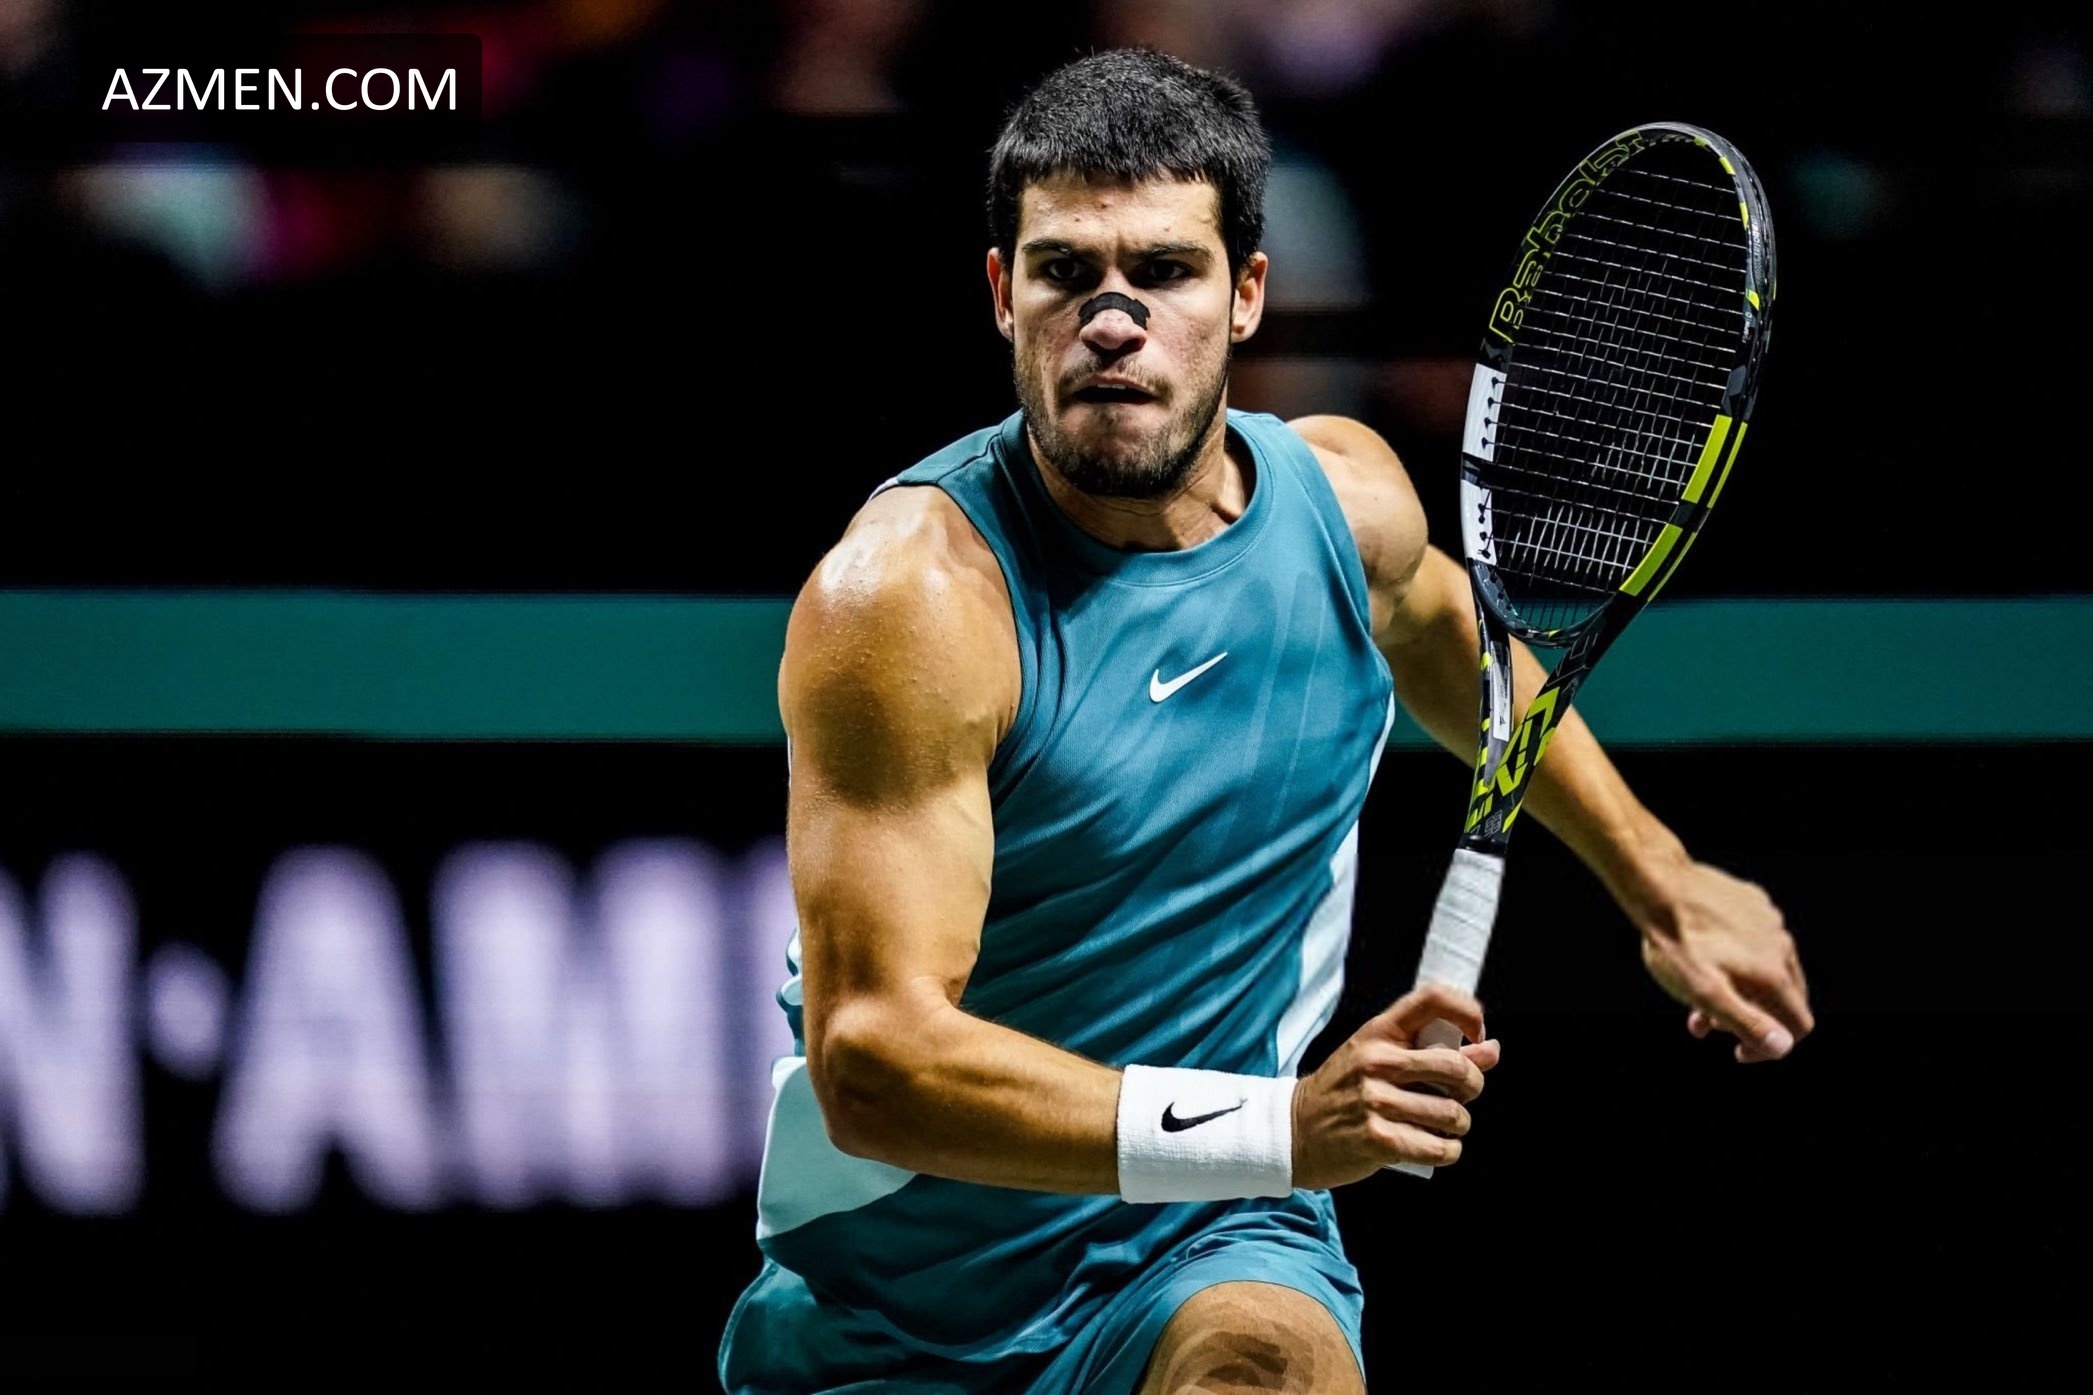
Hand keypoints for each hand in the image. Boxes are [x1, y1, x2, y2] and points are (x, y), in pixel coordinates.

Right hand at [1291, 982, 1501, 1188]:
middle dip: (1473, 1087)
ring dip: (1458, 1126)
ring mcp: (1376, 1101)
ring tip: (1440, 1126)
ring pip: (1454, 1114)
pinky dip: (1447, 1151)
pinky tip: (1434, 1147)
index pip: (1433, 999)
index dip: (1468, 1013)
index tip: (1476, 1036)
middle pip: (1458, 1068)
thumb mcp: (1380, 1058)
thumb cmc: (1343, 1091)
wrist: (1294, 1131)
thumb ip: (1436, 1052)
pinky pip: (1440, 1147)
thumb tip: (1492, 1050)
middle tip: (1461, 1096)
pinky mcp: (1379, 1140)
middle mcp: (1377, 1061)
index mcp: (1379, 1032)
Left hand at [1634, 858, 1812, 1062]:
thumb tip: (1783, 1047)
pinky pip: (1755, 940)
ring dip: (1739, 991)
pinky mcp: (1754, 902)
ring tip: (1696, 996)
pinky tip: (1704, 956)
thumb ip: (1747, 1023)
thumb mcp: (1706, 994)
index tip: (1737, 1051)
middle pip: (1784, 999)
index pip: (1800, 1025)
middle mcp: (1782, 947)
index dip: (1772, 1048)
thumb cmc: (1677, 944)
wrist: (1658, 887)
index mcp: (1775, 974)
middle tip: (1708, 1023)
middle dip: (1752, 1019)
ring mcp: (1769, 921)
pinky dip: (1736, 958)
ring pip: (1766, 969)